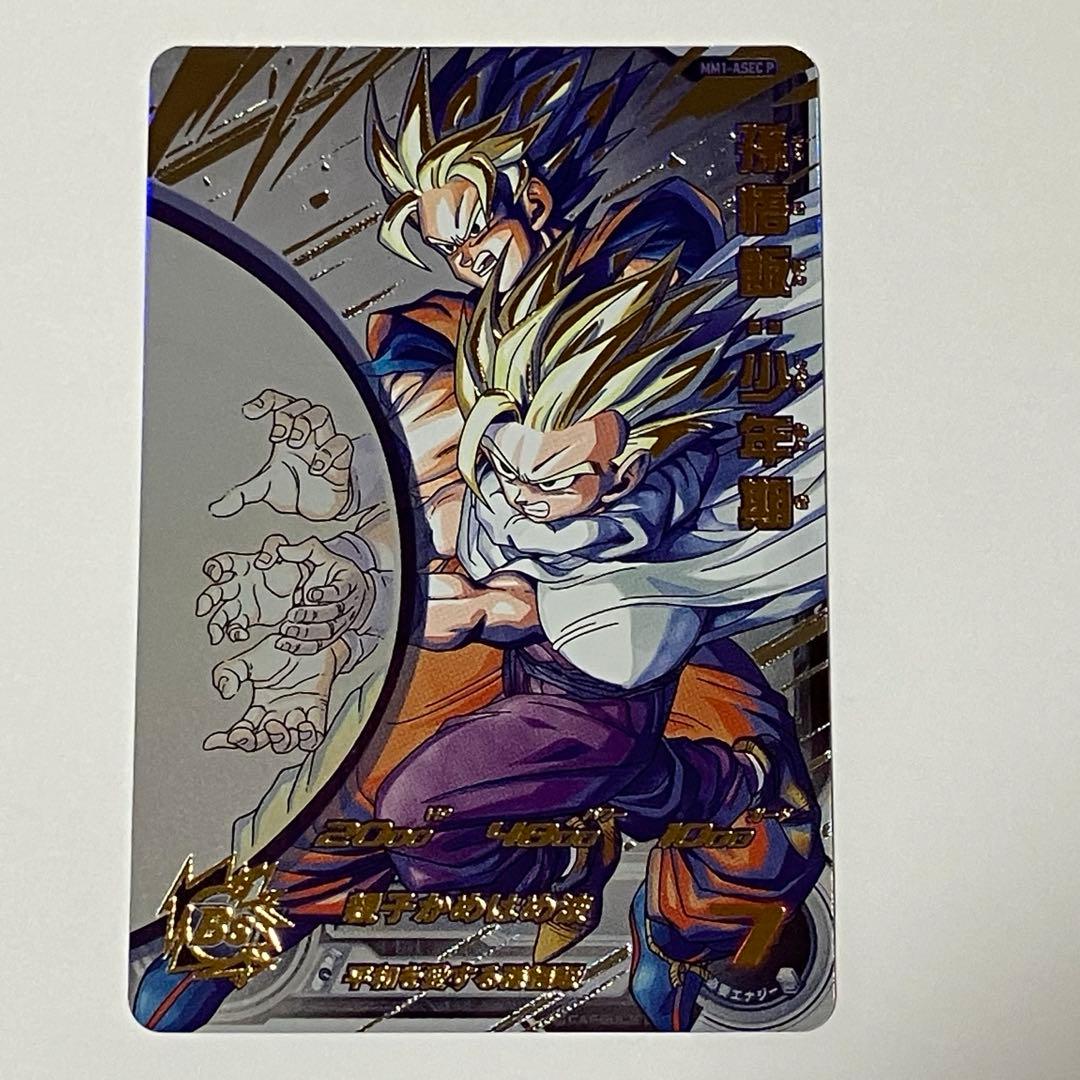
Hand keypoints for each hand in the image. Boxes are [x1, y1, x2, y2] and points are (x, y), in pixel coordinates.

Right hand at [195, 536, 300, 643]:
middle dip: (207, 599)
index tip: (219, 574)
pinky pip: (235, 626)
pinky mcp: (249, 616)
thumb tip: (269, 557)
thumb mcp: (301, 553)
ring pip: (220, 612)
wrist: (309, 591)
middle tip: (203, 609)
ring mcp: (242, 601)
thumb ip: (288, 549)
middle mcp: (239, 583)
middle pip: (216, 590)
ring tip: (216, 635)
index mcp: (247, 565)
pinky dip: (234, 631)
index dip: (218, 566)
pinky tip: (240, 635)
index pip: (226, 562)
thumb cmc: (302, 568)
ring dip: (215, 623)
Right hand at [203, 635, 347, 753]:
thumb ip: (230, 673)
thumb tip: (225, 692)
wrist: (310, 634)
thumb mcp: (248, 660)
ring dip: (281, 738)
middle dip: (254, 741)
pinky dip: (308, 737)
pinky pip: (314, 735)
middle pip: (261, 742)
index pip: (242, 731)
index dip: (227, 740)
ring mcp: (298, 713)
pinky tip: (303, 725)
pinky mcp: (317, 708)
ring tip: (280, 721)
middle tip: (259, 725)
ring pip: (287, 742)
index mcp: (261, 707)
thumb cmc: (283, 650)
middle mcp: (278, 714)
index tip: (212, 741)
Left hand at [209, 389, 353, 521]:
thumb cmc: (294, 488)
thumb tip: (216, 508)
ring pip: (322, 415)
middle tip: (277, 437)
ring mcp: (324, 445)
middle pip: (302, 405)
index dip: (266, 401)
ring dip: (307, 424)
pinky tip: (316, 468)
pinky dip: (329, 452)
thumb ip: (241, 494)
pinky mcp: (340, 461)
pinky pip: (341, 444)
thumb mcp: (264, 490)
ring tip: (296, 444)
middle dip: (289, 416)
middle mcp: (306, 435)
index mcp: (286, 434)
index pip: (279, 403)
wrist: (318, 510)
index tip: (249, 413)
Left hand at [266, 537, 375, 654]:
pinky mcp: (330, 635)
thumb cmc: (333, 571)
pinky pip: (318, 645)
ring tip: (287, 629)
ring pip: (327, 632)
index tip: (311, 593)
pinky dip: (301, 647)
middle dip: (312, 615)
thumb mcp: (320, 554)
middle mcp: (348, 604)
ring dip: (306, 633)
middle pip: (334, 614)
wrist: (349, 589)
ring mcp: (341, 622)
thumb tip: (281, 551)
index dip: (328, 593)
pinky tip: (285, 643)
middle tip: (293, 614)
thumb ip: (301, 550)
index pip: (342, 589)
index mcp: (348, 581)